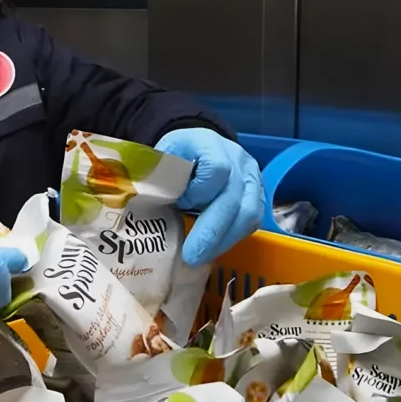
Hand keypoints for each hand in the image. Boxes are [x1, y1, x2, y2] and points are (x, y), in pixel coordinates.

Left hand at [156, 128, 263, 265]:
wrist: (198, 145)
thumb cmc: (176, 154)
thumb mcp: (161, 156)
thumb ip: (157, 176)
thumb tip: (143, 202)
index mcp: (211, 143)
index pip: (216, 169)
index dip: (199, 191)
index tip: (180, 204)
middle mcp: (238, 159)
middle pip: (234, 198)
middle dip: (212, 232)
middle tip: (192, 256)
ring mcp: (252, 177)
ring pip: (249, 214)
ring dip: (224, 240)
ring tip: (202, 258)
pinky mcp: (257, 195)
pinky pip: (251, 221)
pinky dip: (231, 238)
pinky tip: (213, 248)